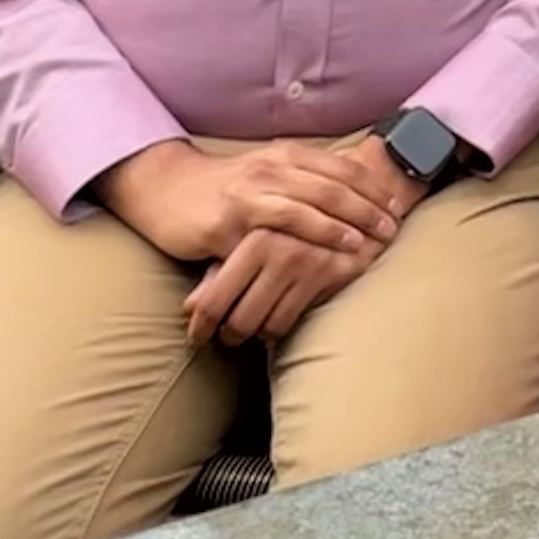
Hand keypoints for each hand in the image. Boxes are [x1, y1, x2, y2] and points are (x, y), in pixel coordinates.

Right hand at [98, 140, 412, 266]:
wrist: (165, 190)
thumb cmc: (225, 188)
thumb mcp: (268, 174)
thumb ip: (303, 181)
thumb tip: (351, 197)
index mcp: (286, 155)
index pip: (341, 167)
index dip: (372, 185)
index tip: (396, 203)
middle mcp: (271, 169)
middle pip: (332, 186)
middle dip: (368, 208)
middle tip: (394, 227)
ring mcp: (250, 194)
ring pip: (309, 206)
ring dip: (344, 225)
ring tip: (370, 243)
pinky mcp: (230, 222)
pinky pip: (275, 234)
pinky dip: (304, 244)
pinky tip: (320, 257)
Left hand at [184, 225, 377, 344]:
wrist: (348, 200)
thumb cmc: (286, 222)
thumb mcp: (249, 241)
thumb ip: (218, 272)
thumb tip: (190, 308)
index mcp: (252, 237)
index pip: (214, 299)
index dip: (202, 325)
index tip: (196, 337)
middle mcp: (278, 250)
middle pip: (238, 319)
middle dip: (228, 335)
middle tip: (225, 337)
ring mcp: (306, 263)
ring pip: (265, 326)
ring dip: (253, 334)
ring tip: (249, 330)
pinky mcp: (330, 275)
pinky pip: (290, 321)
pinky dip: (276, 329)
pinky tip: (273, 322)